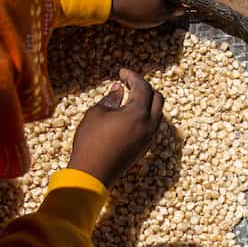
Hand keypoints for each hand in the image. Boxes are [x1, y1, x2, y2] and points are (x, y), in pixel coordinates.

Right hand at [68, 69, 165, 183]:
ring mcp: (149, 139)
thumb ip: (111, 98)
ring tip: (129, 97)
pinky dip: (145, 115)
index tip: (121, 72)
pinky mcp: (144, 149)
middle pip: (157, 98)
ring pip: (156, 113)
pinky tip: (129, 115)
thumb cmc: (90, 141)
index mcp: (138, 114)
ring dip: (146, 102)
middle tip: (128, 83)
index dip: (132, 76)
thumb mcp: (97, 113)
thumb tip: (119, 89)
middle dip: (144, 87)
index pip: (143, 87)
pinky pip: (151, 126)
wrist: (92, 173)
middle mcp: (149, 126)